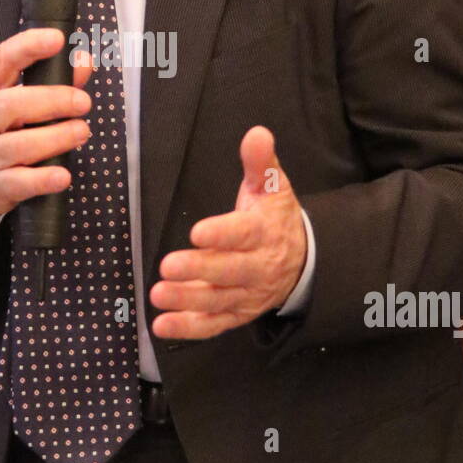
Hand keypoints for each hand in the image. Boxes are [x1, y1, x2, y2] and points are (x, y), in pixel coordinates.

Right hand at [0, 29, 93, 218]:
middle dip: (52, 101)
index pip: (1, 61)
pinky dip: (42, 179)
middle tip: (82, 102)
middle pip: (10, 105)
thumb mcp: (13, 101)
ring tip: (81, 131)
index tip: (57, 40)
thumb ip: (51, 80)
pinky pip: (18, 182)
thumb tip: (82, 61)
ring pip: (17, 145)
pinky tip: (62, 175)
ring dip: (55, 137)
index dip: (28, 48)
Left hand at [149, 126, 305, 339]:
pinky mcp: (236, 314)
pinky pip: (213, 325)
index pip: (244, 234)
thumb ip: (260, 163)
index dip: (222, 234)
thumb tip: (257, 133)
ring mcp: (247, 295)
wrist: (304, 262)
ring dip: (187, 300)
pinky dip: (189, 328)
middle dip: (199, 270)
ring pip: (218, 301)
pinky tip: (162, 325)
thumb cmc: (276, 218)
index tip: (197, 231)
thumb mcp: (272, 187)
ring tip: (158, 294)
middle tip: (167, 266)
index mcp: (265, 232)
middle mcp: (257, 267)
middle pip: (229, 271)